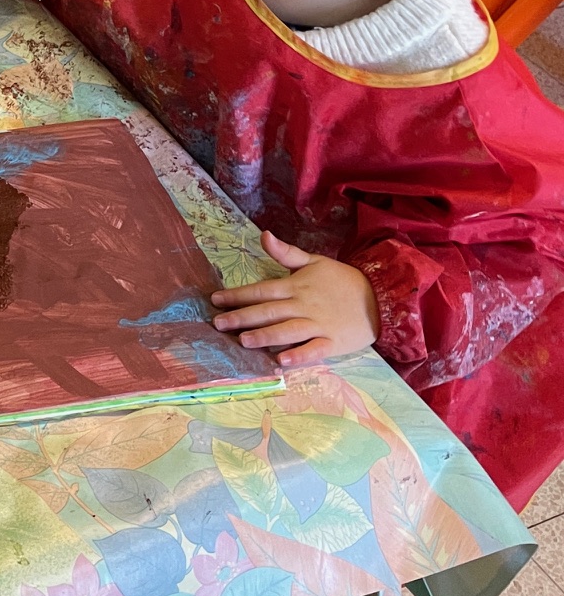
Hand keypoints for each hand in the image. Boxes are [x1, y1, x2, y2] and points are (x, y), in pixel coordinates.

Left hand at [211, 231, 378, 367]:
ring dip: (266, 336)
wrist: (380, 297)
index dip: (237, 295)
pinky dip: (299, 355)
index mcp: (296, 286)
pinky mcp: (333, 342)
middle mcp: (303, 305)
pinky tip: (281, 360)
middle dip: (242, 317)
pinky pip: (314, 349)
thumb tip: (263, 235)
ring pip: (287, 331)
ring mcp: (319, 324)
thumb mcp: (314, 261)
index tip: (215, 300)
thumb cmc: (342, 280)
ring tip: (244, 341)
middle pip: (268, 311)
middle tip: (219, 324)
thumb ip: (286, 253)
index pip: (260, 290)